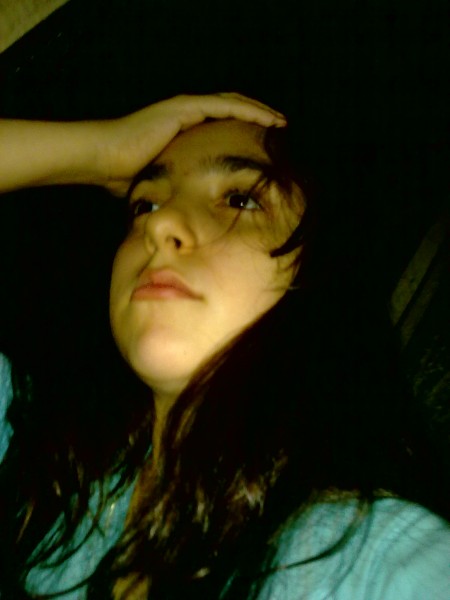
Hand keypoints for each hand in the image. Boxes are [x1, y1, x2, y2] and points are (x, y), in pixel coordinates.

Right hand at [96, 93, 285, 195]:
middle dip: (256, 118)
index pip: (220, 124)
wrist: (104, 158)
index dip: (242, 130)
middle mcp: (186, 113)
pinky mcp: (184, 109)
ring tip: (281, 122)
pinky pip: (225, 106)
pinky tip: (268, 118)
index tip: (262, 143)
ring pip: (232, 103)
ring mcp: (185, 108)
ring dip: (259, 112)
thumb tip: (181, 208)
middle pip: (231, 110)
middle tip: (280, 129)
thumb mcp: (159, 180)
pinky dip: (249, 111)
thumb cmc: (124, 173)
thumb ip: (173, 185)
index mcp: (182, 128)